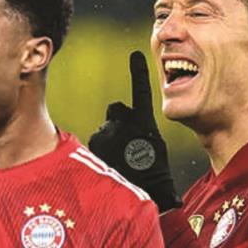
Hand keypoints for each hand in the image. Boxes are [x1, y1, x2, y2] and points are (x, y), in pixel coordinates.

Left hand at [88, 51, 181, 211]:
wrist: (144, 193)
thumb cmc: (154, 176)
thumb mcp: (154, 150)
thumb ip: (141, 134)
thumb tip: (131, 130)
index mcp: (144, 121)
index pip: (141, 90)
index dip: (138, 72)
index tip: (136, 54)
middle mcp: (124, 122)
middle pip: (116, 112)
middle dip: (117, 123)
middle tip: (125, 145)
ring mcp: (107, 132)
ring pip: (104, 130)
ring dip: (108, 141)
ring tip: (119, 161)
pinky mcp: (93, 144)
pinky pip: (94, 143)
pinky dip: (99, 151)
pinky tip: (109, 164)